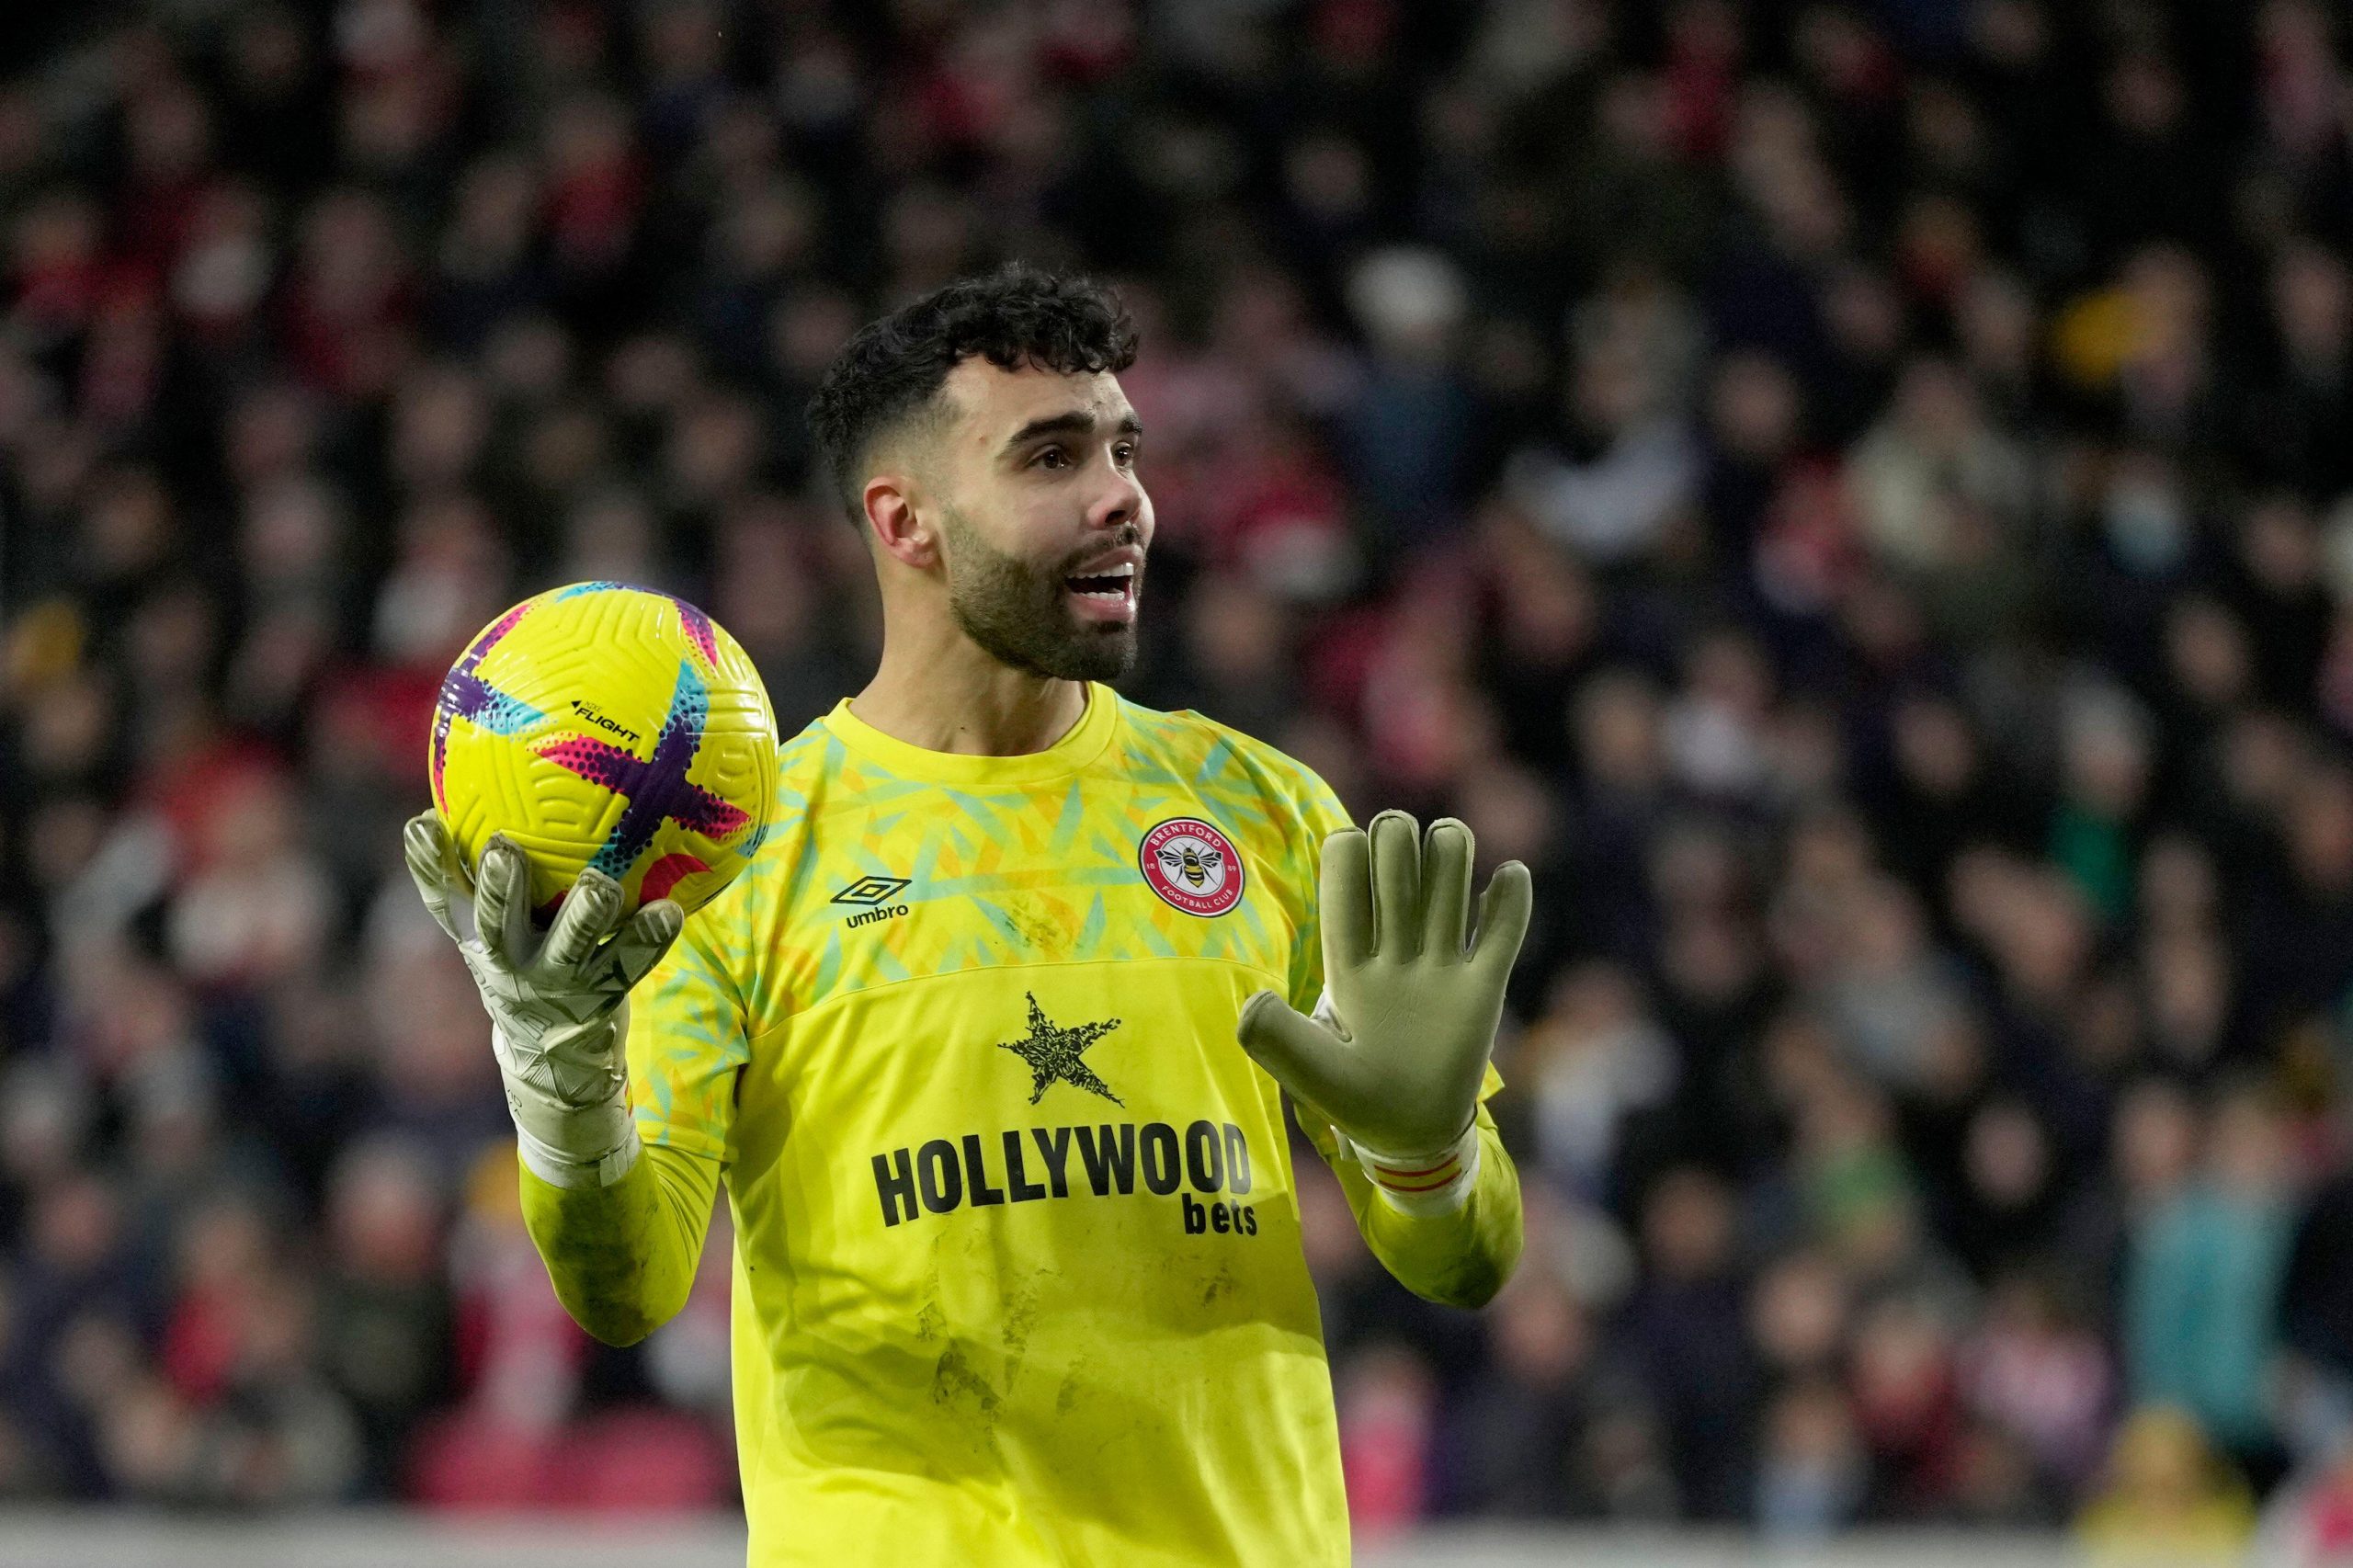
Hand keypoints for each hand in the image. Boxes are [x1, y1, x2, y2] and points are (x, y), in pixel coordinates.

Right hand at [402, 811, 681, 1184]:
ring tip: (600, 884)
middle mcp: (510, 961)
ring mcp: (558, 981)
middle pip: (497, 923)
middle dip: (499, 888)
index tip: (427, 822)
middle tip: (504, 848)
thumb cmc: (518, 958)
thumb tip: (447, 799)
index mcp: (477, 937)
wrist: (550, 1052)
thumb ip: (469, 871)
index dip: (429, 862)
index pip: (442, 896)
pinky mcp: (603, 995)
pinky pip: (630, 961)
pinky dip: (649, 938)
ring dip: (584, 914)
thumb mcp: (484, 926)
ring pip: (570, 946)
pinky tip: (670, 910)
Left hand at [1236, 811, 1530, 1204]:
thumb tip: (1252, 1001)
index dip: (1348, 850)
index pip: (1344, 871)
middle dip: (1399, 835)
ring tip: (1452, 855)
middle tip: (1406, 860)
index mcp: (1346, 957)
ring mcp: (1441, 962)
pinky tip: (1509, 879)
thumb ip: (1276, 1039)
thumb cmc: (1353, 1101)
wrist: (1411, 1134)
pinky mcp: (1484, 986)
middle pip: (1398, 855)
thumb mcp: (1309, 1073)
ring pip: (1449, 873)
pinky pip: (1504, 927)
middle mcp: (1393, 946)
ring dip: (1453, 846)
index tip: (1354, 857)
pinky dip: (1511, 894)